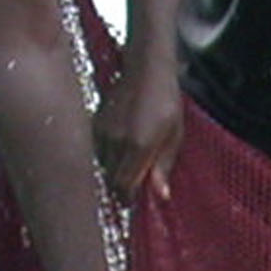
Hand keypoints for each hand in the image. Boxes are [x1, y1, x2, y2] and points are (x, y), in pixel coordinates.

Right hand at [98, 59, 186, 201]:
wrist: (146, 69)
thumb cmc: (166, 101)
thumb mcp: (174, 135)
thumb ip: (163, 166)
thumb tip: (160, 196)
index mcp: (139, 146)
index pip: (124, 186)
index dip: (127, 198)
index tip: (134, 201)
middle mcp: (117, 141)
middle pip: (110, 179)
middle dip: (120, 187)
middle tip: (133, 186)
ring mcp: (103, 131)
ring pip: (102, 165)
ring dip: (113, 170)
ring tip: (129, 162)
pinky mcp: (95, 123)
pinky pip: (97, 149)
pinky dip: (107, 154)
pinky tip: (121, 145)